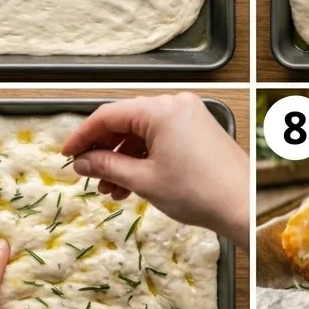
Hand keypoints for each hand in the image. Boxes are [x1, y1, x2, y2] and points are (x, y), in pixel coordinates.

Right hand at [62, 93, 248, 250]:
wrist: (242, 203)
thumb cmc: (197, 191)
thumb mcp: (144, 180)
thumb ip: (107, 166)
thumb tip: (82, 161)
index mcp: (160, 110)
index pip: (109, 115)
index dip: (83, 135)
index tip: (66, 154)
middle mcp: (174, 104)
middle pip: (125, 122)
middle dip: (104, 151)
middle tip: (86, 175)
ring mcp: (188, 114)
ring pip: (142, 132)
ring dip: (122, 159)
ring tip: (110, 189)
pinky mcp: (196, 128)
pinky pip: (159, 137)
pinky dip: (143, 157)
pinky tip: (131, 183)